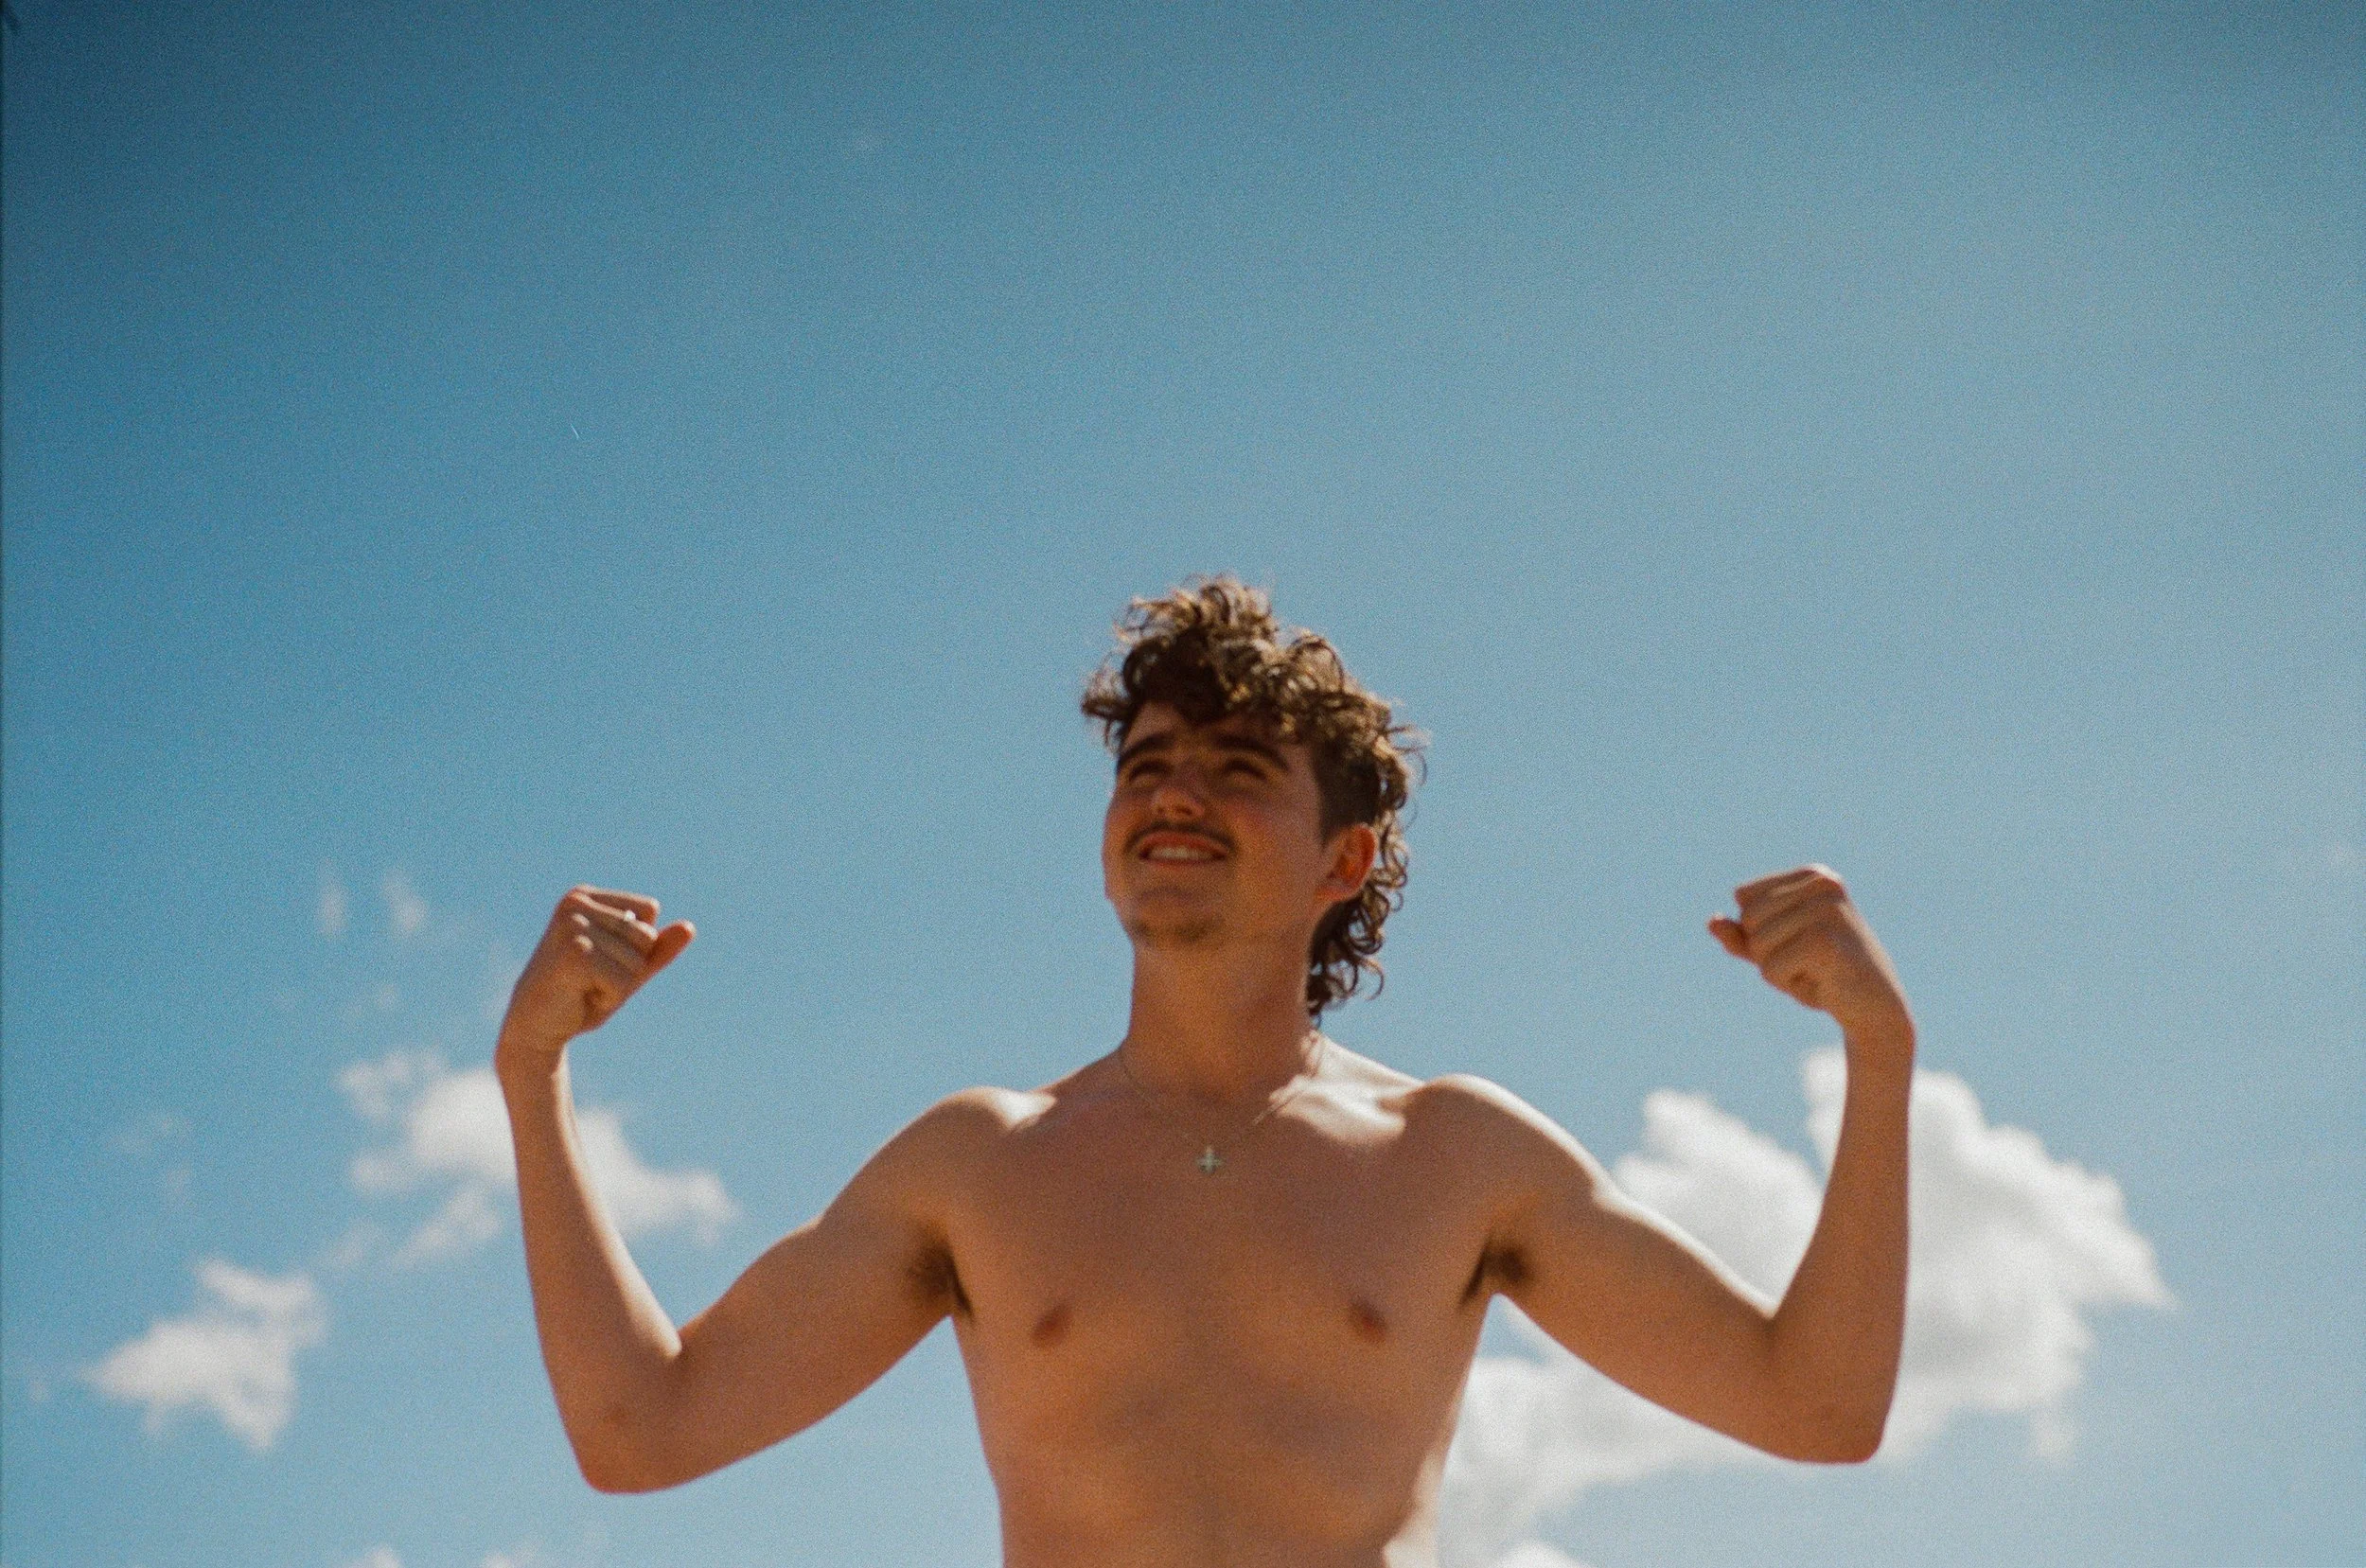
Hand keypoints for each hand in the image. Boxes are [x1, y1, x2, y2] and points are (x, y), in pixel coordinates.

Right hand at [498, 886, 694, 1066]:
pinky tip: (579, 997)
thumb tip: (689, 927)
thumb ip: (657, 950)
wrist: (536, 1029)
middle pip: (646, 934)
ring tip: (583, 987)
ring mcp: (572, 925)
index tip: (600, 961)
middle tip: (590, 979)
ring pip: (637, 959)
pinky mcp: (574, 952)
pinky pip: (623, 980)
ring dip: (618, 985)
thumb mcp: (627, 969)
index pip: (649, 911)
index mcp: (587, 896)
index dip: (636, 946)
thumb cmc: (581, 996)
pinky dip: (609, 997)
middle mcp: (577, 902)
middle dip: (628, 967)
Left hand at [1708, 866, 1911, 1044]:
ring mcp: (1826, 910)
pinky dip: (1788, 984)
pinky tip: (1822, 984)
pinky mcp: (1825, 941)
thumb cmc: (1824, 975)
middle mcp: (1822, 883)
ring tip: (1816, 972)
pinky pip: (1770, 968)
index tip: (1800, 943)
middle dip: (1767, 951)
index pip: (1745, 897)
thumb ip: (1741, 937)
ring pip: (1757, 943)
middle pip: (1748, 918)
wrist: (1874, 1009)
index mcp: (1813, 875)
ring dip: (1779, 970)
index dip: (1760, 931)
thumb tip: (1713, 922)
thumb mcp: (1775, 952)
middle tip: (1808, 963)